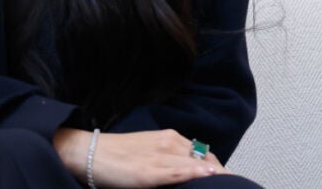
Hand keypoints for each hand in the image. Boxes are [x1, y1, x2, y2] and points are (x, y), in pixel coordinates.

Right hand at [54, 128, 226, 187]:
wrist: (88, 153)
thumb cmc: (116, 156)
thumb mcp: (148, 153)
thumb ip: (168, 160)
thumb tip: (185, 173)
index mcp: (170, 138)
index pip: (203, 153)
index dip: (217, 168)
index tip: (227, 179)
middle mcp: (169, 143)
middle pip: (205, 158)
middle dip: (220, 173)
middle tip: (234, 184)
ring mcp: (160, 156)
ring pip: (196, 164)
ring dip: (215, 175)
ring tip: (232, 184)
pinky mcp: (149, 171)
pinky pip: (178, 171)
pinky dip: (195, 173)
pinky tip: (210, 176)